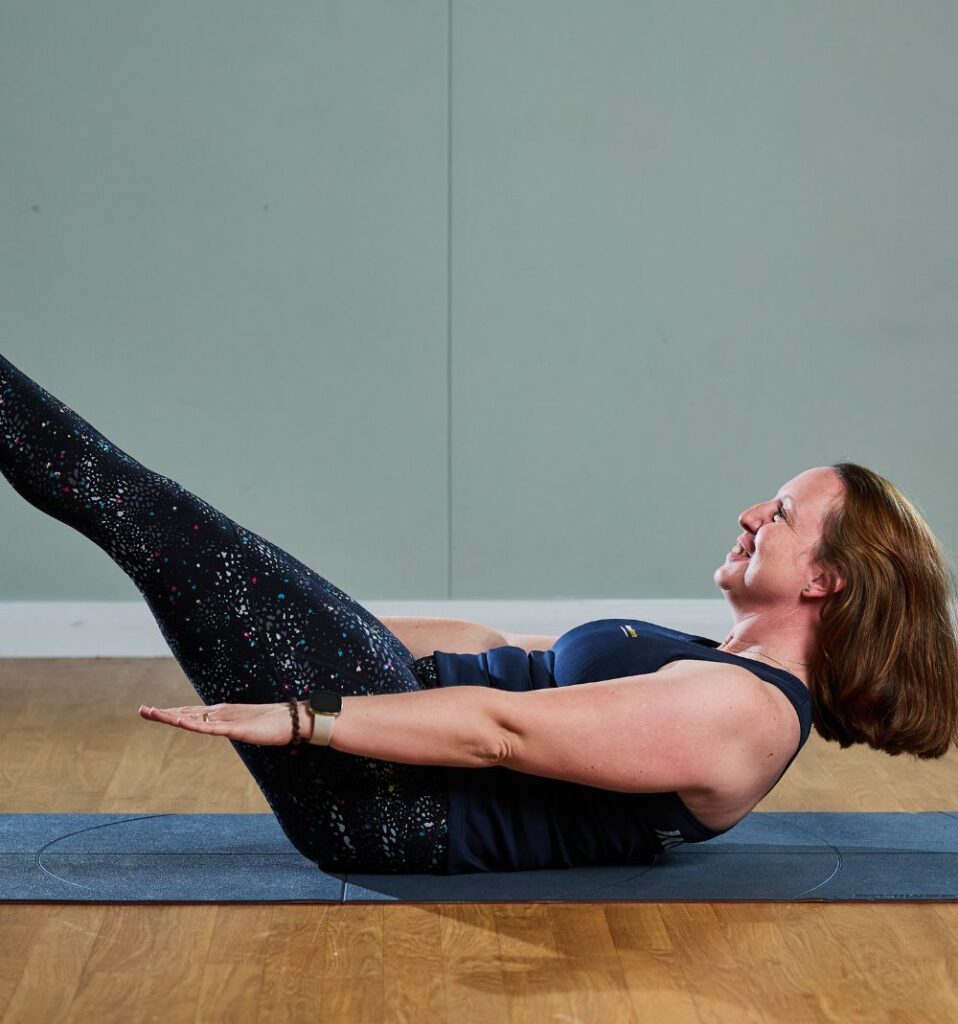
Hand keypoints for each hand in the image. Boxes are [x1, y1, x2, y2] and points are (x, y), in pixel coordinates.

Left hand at [138, 701, 311, 745]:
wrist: (292, 721)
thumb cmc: (273, 724)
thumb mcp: (246, 727)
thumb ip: (234, 726)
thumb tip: (224, 728)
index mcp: (222, 714)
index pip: (191, 713)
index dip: (171, 712)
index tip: (151, 711)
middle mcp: (220, 714)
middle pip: (186, 714)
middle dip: (164, 713)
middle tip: (141, 710)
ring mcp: (227, 720)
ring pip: (193, 719)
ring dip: (171, 716)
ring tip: (152, 713)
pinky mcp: (236, 728)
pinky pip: (210, 727)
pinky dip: (193, 724)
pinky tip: (180, 723)